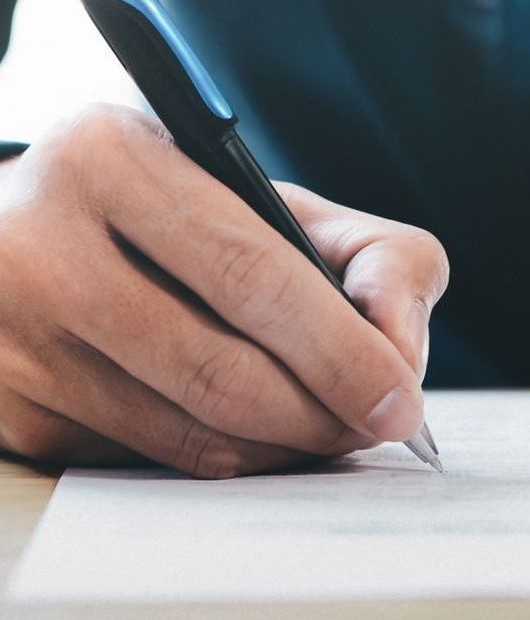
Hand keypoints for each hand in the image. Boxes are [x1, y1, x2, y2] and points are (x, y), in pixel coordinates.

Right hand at [0, 104, 447, 475]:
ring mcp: (12, 337)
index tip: (401, 401)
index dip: (342, 352)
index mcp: (112, 159)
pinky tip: (252, 433)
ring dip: (282, 449)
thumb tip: (400, 351)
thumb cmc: (178, 223)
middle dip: (322, 416)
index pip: (253, 277)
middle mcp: (39, 245)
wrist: (26, 241)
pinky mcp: (8, 409)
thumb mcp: (272, 202)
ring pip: (188, 434)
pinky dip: (223, 459)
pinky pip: (149, 460)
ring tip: (326, 429)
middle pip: (220, 373)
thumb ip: (371, 255)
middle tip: (373, 428)